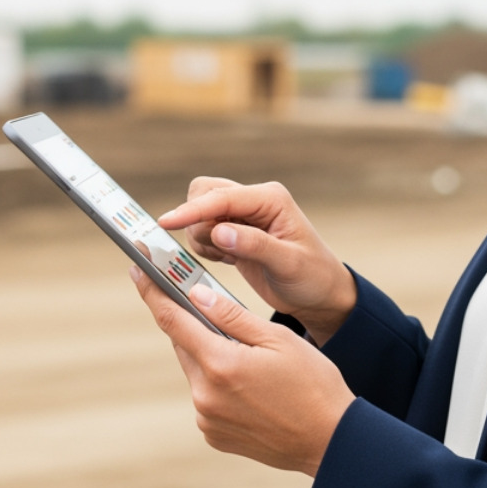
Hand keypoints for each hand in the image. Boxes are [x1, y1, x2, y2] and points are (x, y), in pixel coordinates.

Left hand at [131, 265, 354, 476]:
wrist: (329, 440)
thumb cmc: (312, 384)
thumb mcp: (277, 339)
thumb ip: (231, 316)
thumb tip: (195, 295)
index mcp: (220, 364)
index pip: (172, 320)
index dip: (152, 292)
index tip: (137, 270)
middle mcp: (205, 394)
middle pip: (183, 345)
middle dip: (192, 323)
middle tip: (206, 306)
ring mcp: (207, 418)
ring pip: (195, 371)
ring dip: (209, 355)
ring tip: (247, 354)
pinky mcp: (213, 434)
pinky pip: (206, 397)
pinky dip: (218, 382)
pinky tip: (249, 384)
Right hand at [158, 177, 355, 343]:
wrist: (319, 294)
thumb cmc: (312, 277)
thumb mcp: (288, 263)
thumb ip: (255, 245)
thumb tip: (219, 230)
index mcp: (270, 199)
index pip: (222, 197)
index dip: (193, 210)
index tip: (167, 223)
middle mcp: (255, 200)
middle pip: (204, 194)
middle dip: (198, 222)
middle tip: (218, 251)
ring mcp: (244, 214)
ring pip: (200, 213)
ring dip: (202, 237)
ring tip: (230, 259)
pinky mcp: (235, 230)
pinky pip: (203, 230)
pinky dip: (206, 246)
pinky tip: (230, 260)